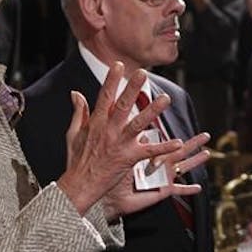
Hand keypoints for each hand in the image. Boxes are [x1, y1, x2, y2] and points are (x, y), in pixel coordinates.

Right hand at [57, 64, 182, 215]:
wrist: (79, 186)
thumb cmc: (77, 161)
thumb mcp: (73, 134)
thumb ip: (79, 112)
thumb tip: (75, 93)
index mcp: (96, 123)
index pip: (104, 96)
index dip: (111, 80)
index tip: (118, 65)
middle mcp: (108, 131)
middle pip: (122, 105)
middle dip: (132, 88)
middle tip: (143, 72)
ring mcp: (119, 144)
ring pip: (138, 124)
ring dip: (152, 111)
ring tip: (165, 99)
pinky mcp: (129, 158)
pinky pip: (150, 151)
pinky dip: (164, 147)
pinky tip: (178, 142)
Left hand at [99, 131, 210, 221]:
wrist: (109, 197)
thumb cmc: (112, 177)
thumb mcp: (125, 156)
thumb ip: (136, 145)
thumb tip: (143, 132)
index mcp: (149, 156)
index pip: (165, 144)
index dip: (174, 137)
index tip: (183, 131)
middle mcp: (158, 166)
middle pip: (180, 152)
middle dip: (193, 144)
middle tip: (206, 135)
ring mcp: (162, 178)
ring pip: (183, 168)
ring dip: (195, 161)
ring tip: (208, 153)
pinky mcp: (162, 191)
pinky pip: (178, 190)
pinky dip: (188, 189)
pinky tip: (198, 188)